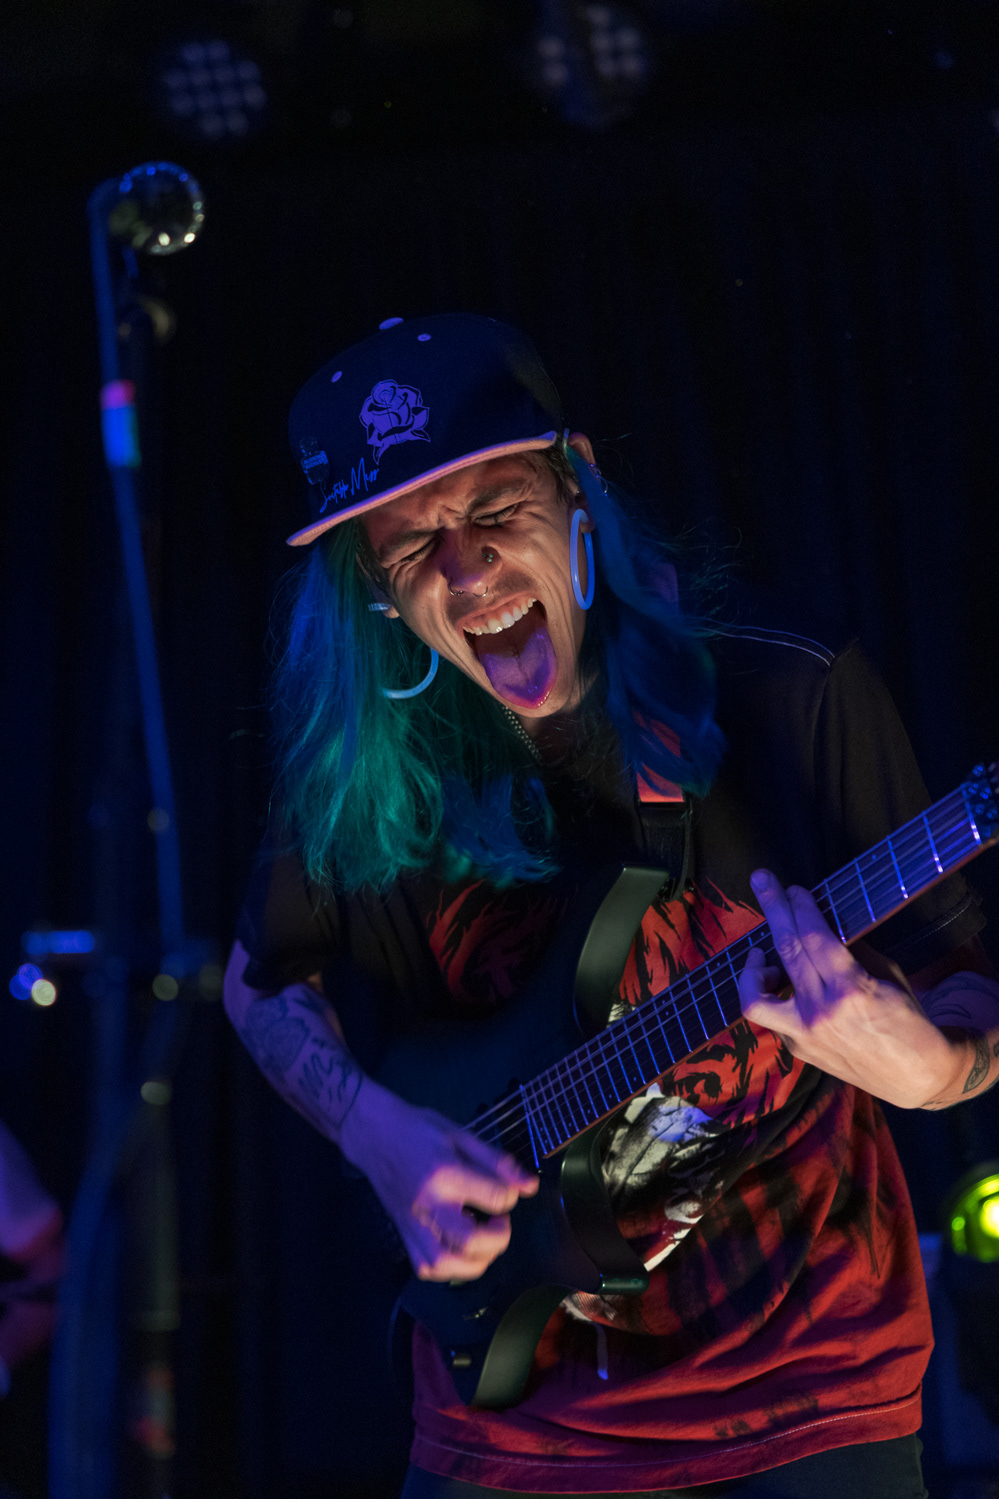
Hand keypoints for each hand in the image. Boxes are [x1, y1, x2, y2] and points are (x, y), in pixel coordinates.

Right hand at [339, 1078, 537, 1281]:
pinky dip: (451, 1267)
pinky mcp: (404, 1235)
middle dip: (499, 1238)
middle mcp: (428, 1204)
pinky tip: (460, 1248)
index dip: (511, 1195)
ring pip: (447, 1263)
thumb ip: (496, 1162)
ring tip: (483, 1240)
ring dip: (476, 1260)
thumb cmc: (418, 1129)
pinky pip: (428, 1268)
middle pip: (470, 1241)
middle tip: (500, 1221)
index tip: (507, 1189)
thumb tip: (530, 1186)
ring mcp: (413, 1224)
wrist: (373, 1135)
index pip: (494, 1197)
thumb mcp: (460, 1135)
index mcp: (445, 1173)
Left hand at [738, 869, 960, 1108]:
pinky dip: (774, 996)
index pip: (814, 937)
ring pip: (754, 999)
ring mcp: (804, 1035)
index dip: (801, 906)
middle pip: (786, 950)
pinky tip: (784, 985)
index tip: (794, 888)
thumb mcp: (887, 976)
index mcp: (851, 990)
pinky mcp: (797, 1050)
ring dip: (751, 970)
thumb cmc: (908, 1020)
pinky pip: (772, 1017)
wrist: (914, 1076)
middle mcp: (821, 1012)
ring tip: (760, 955)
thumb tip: (821, 921)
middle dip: (772, 908)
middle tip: (761, 880)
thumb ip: (850, 951)